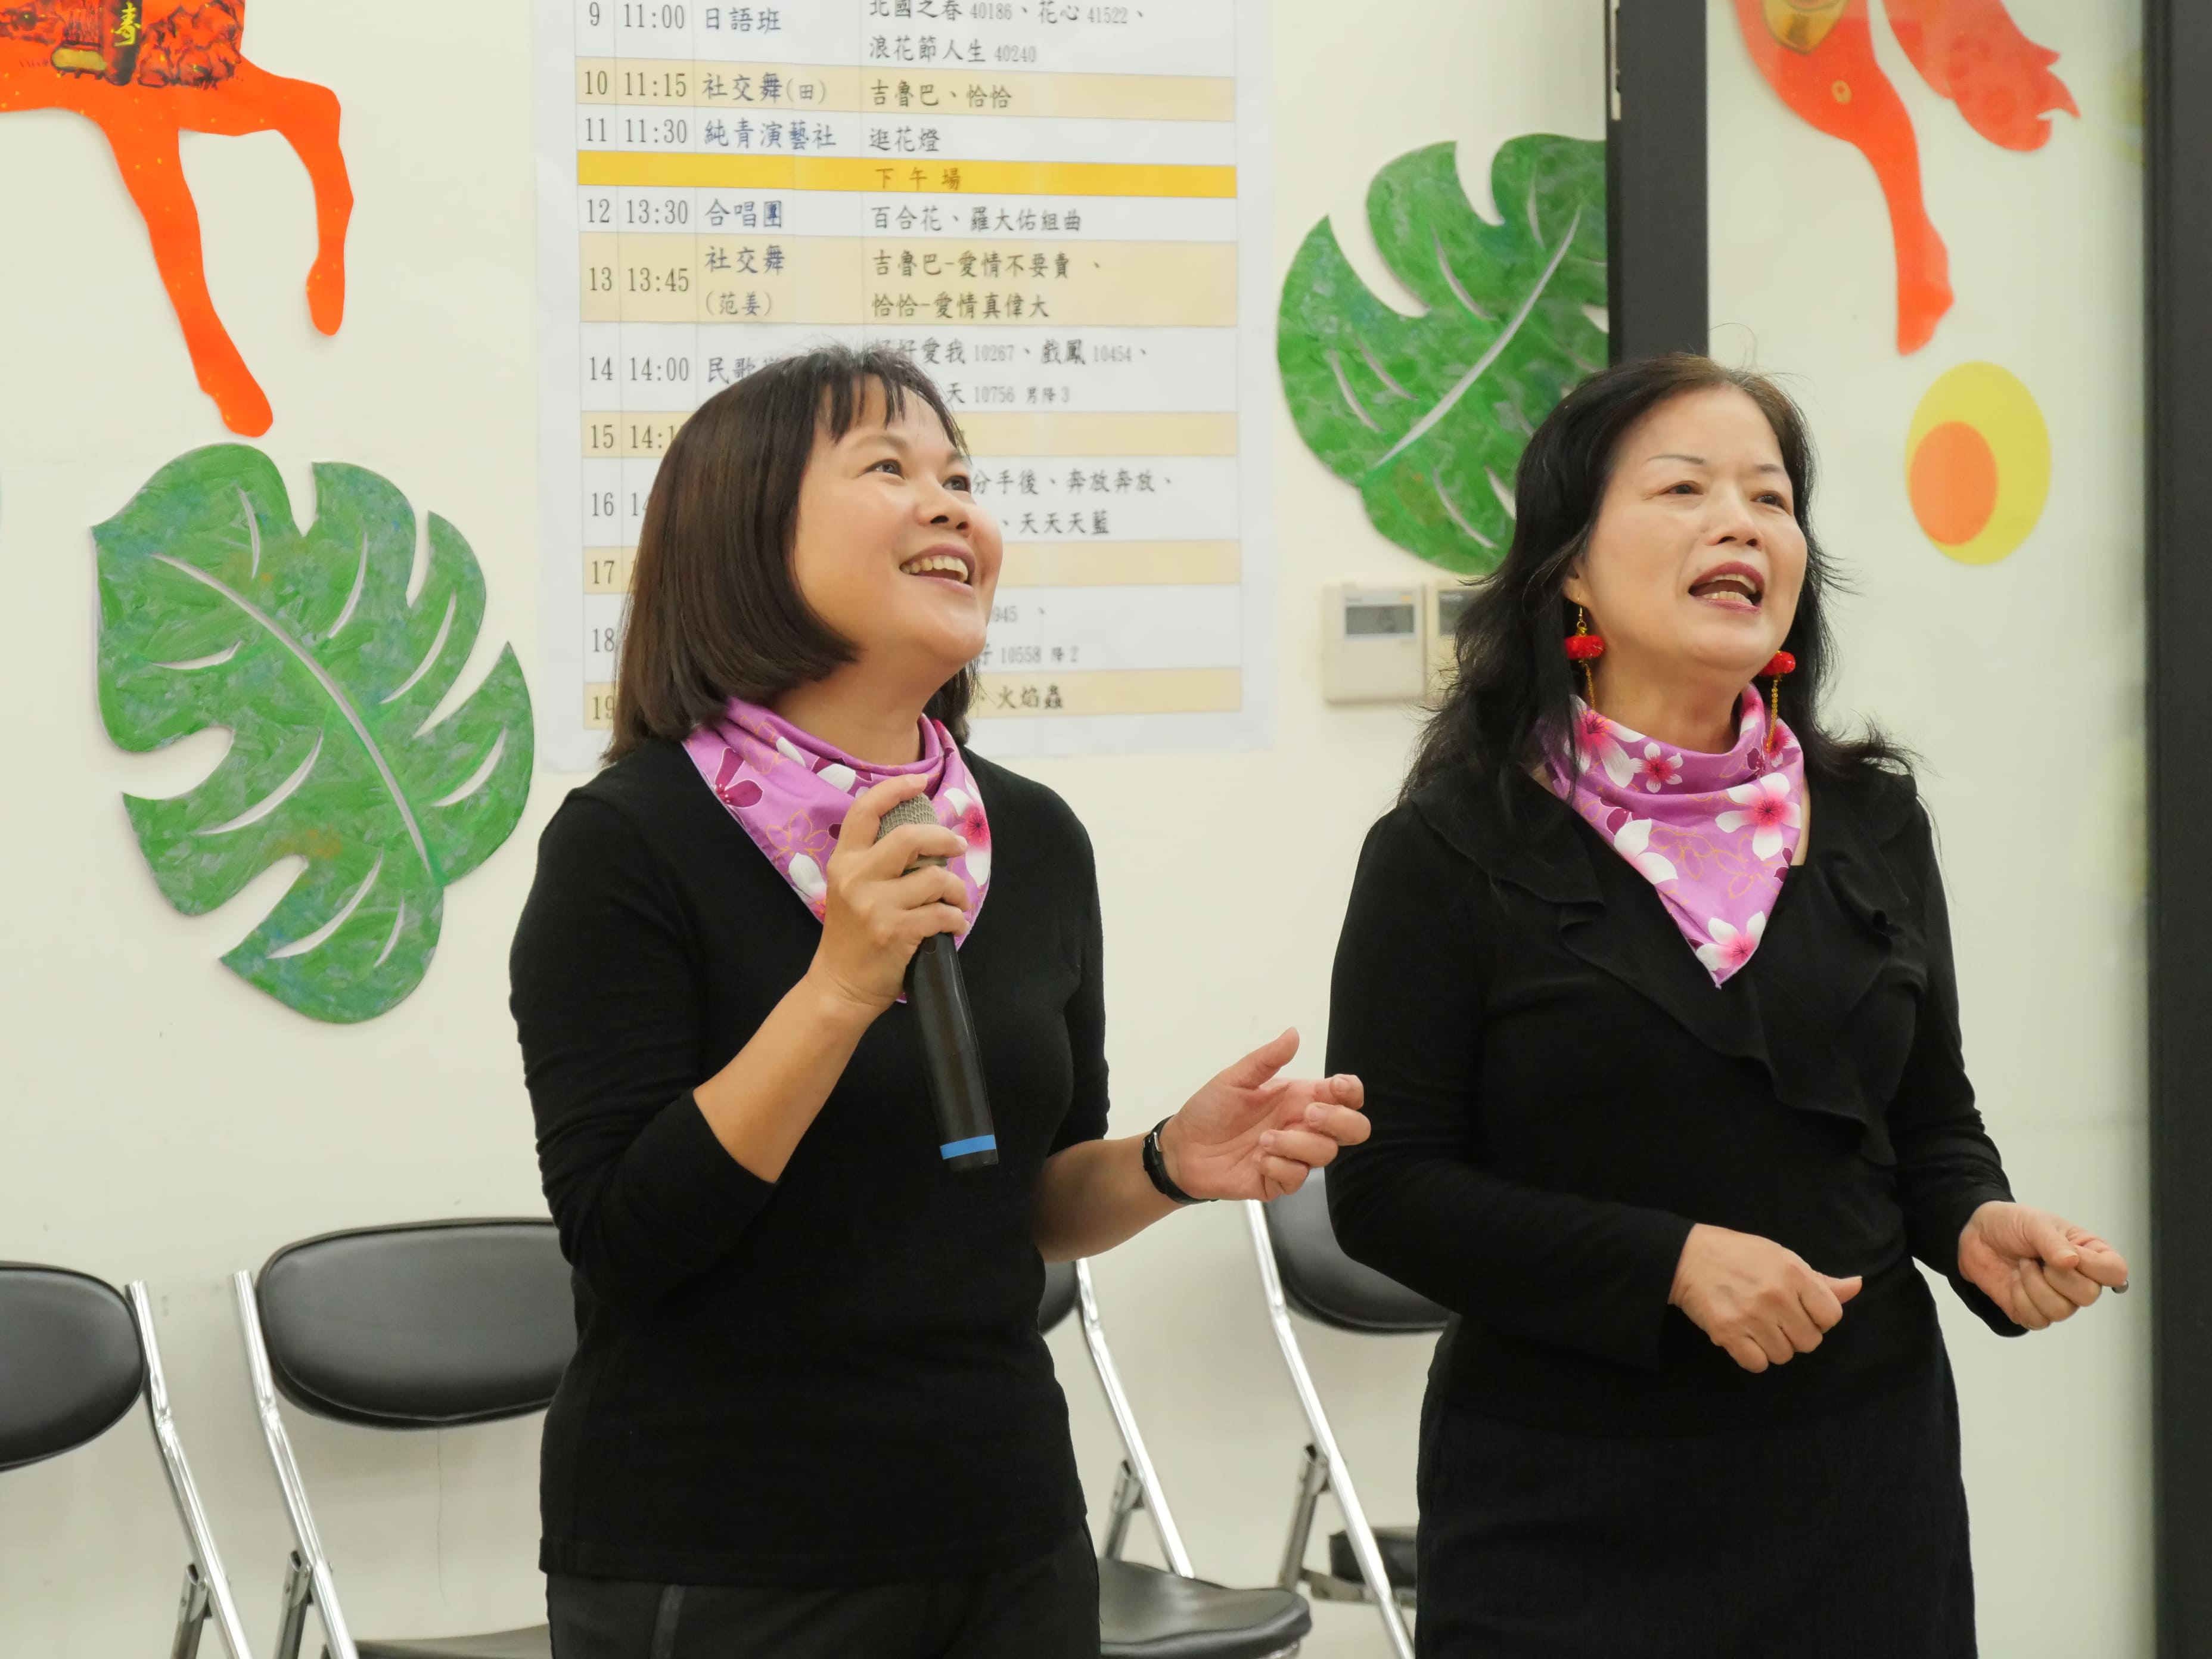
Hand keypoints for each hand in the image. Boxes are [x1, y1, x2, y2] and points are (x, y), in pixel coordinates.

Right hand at [803, 775, 971, 1017]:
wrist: (840, 985)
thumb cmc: (852, 936)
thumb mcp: (849, 890)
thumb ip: (875, 862)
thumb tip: (925, 837)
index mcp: (843, 862)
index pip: (865, 810)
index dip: (895, 788)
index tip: (920, 781)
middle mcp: (856, 878)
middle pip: (910, 837)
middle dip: (944, 839)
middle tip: (958, 847)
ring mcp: (876, 906)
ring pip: (935, 878)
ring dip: (957, 889)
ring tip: (957, 900)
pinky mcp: (896, 932)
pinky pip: (942, 913)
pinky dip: (956, 918)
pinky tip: (954, 924)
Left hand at [1158, 1029, 1369, 1201]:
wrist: (1183, 1148)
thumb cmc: (1209, 1110)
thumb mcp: (1235, 1079)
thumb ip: (1266, 1059)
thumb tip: (1293, 1033)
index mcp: (1298, 1098)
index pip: (1345, 1096)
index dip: (1351, 1092)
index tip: (1335, 1087)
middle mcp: (1302, 1127)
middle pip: (1353, 1129)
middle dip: (1339, 1121)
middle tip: (1306, 1115)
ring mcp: (1294, 1156)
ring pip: (1325, 1154)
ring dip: (1295, 1144)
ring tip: (1262, 1140)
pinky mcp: (1279, 1181)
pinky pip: (1296, 1177)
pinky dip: (1277, 1166)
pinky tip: (1256, 1160)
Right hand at [1669, 1224, 1862, 1373]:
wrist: (1685, 1257)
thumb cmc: (1738, 1254)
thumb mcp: (1781, 1257)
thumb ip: (1819, 1279)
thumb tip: (1857, 1286)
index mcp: (1792, 1273)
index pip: (1831, 1316)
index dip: (1819, 1317)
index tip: (1801, 1310)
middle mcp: (1776, 1296)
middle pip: (1810, 1341)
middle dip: (1796, 1333)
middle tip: (1776, 1318)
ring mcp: (1751, 1316)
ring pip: (1784, 1355)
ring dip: (1774, 1346)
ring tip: (1757, 1326)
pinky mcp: (1728, 1333)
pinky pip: (1757, 1364)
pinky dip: (1753, 1356)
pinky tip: (1743, 1337)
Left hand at [1958, 1202, 2129, 1330]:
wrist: (1977, 1235)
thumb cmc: (2012, 1224)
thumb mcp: (2034, 1223)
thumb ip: (2053, 1243)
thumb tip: (2072, 1262)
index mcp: (2090, 1253)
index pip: (2116, 1272)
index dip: (2095, 1267)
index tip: (2070, 1253)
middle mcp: (2080, 1280)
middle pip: (2089, 1296)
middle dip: (2056, 1275)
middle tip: (2038, 1257)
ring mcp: (2059, 1299)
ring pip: (2061, 1311)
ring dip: (2033, 1285)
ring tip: (2023, 1265)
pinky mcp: (2034, 1312)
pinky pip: (2037, 1319)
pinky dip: (2019, 1298)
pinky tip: (2014, 1281)